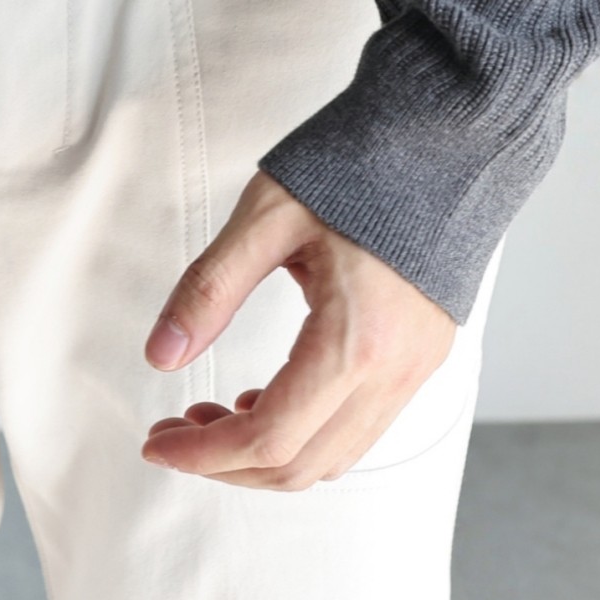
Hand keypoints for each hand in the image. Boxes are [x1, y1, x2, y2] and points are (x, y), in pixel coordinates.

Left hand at [140, 169, 454, 488]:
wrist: (442, 133)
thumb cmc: (357, 164)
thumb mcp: (267, 216)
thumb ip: (210, 289)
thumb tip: (161, 354)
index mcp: (356, 339)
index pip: (270, 437)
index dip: (204, 454)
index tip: (157, 444)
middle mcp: (394, 370)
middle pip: (301, 465)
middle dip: (229, 463)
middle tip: (178, 432)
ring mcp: (416, 368)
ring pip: (334, 456)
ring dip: (269, 452)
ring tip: (217, 413)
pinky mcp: (423, 355)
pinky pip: (361, 426)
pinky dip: (310, 431)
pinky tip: (272, 394)